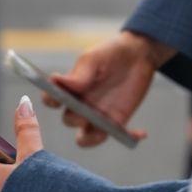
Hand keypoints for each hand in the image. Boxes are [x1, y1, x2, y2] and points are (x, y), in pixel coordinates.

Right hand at [49, 31, 169, 147]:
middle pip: (69, 120)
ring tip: (104, 131)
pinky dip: (129, 137)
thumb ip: (79, 73)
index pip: (52, 99)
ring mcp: (97, 115)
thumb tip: (56, 81)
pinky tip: (141, 132)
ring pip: (86, 137)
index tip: (56, 97)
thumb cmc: (110, 53)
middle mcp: (80, 105)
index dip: (50, 100)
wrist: (137, 54)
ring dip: (92, 139)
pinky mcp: (116, 121)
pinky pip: (118, 136)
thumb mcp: (95, 59)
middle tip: (84, 113)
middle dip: (74, 119)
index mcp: (70, 88)